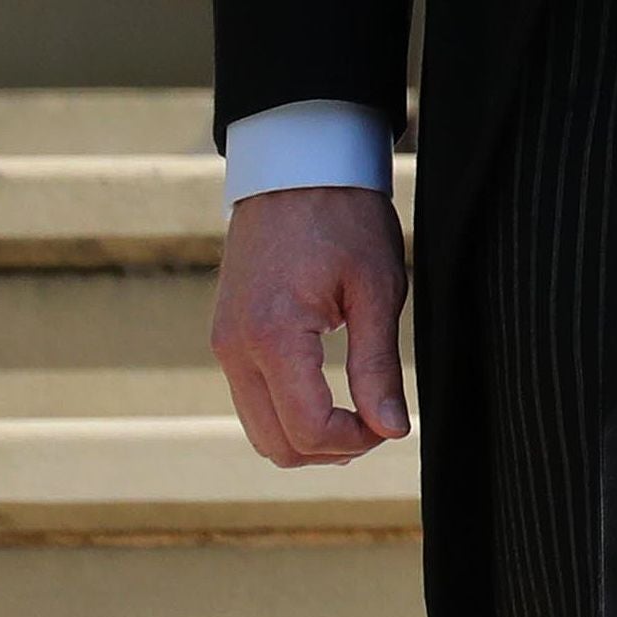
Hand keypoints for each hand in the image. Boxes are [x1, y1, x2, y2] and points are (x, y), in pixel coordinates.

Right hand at [213, 185, 411, 467]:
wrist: (295, 167)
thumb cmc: (344, 216)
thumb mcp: (378, 288)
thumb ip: (378, 366)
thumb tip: (392, 431)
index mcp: (273, 337)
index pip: (308, 431)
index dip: (356, 441)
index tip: (390, 424)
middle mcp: (234, 348)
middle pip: (276, 445)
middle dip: (330, 449)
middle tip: (376, 424)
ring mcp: (223, 344)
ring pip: (259, 429)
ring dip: (306, 436)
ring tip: (356, 411)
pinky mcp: (225, 336)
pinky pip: (250, 399)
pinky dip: (287, 411)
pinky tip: (326, 392)